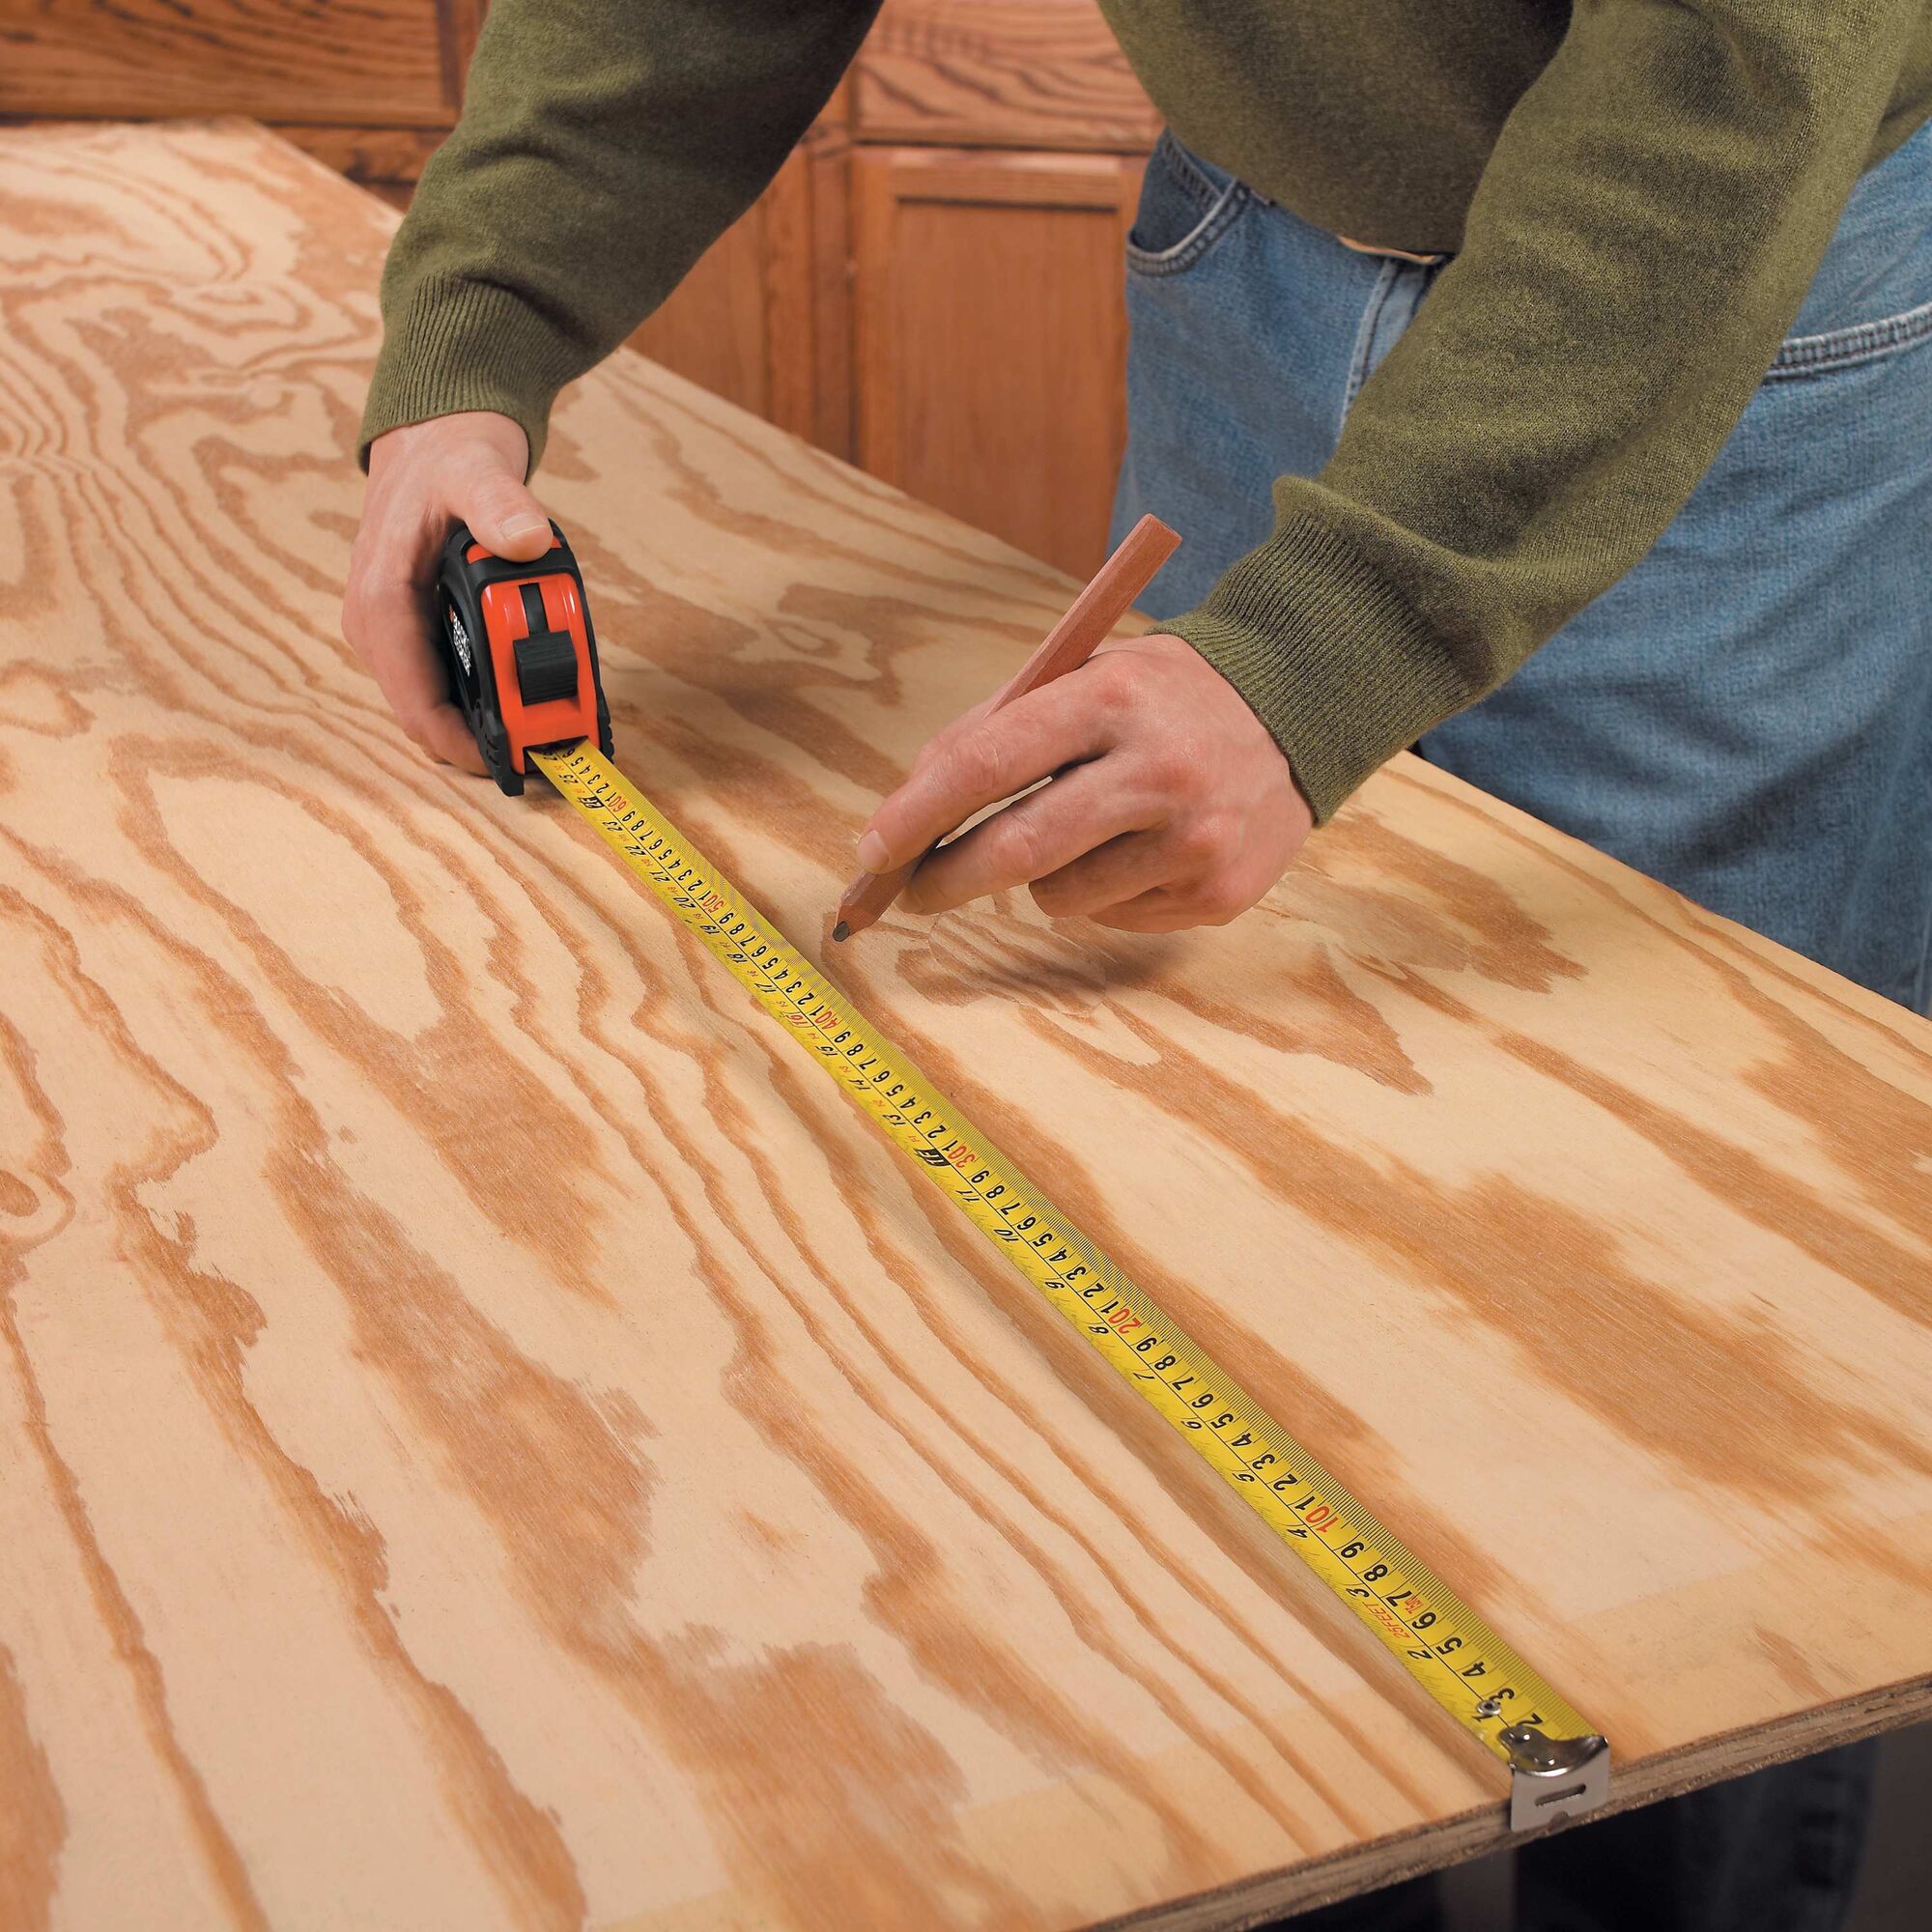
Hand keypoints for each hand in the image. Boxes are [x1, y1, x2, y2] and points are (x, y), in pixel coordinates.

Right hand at [342, 411, 552, 771]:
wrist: (433, 442)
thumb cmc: (447, 459)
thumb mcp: (477, 472)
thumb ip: (501, 504)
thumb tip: (529, 539)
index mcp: (381, 602)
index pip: (415, 703)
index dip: (462, 744)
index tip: (513, 763)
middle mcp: (378, 628)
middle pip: (427, 715)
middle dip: (481, 739)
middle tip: (546, 746)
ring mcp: (395, 635)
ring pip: (436, 705)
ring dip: (483, 721)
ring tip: (544, 726)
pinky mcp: (415, 634)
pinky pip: (447, 683)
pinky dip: (483, 696)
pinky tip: (526, 697)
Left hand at [857, 634, 1313, 932]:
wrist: (1300, 709)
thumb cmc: (1164, 697)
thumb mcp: (1088, 678)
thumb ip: (999, 731)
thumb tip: (909, 807)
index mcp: (1114, 698)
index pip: (989, 763)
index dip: (917, 814)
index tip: (872, 850)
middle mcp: (1159, 771)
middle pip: (1018, 851)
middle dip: (947, 879)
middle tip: (914, 890)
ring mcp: (1194, 841)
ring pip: (1059, 899)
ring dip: (1038, 882)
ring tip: (1081, 837)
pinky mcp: (1217, 894)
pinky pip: (1112, 919)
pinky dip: (1101, 895)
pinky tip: (1139, 852)